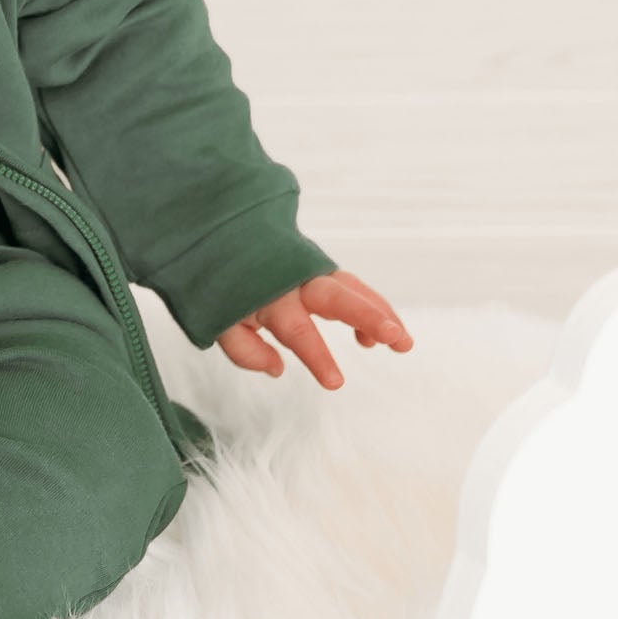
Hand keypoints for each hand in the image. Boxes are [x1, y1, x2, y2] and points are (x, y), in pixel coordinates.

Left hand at [214, 270, 413, 389]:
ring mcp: (308, 271)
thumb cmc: (217, 285)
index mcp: (266, 296)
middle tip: (397, 340)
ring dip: (381, 313)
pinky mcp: (317, 269)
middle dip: (369, 316)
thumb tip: (277, 369)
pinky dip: (369, 306)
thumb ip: (244, 350)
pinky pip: (349, 287)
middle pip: (336, 296)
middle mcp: (292, 280)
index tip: (336, 382)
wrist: (213, 236)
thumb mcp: (214, 320)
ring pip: (352, 289)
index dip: (318, 356)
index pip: (297, 330)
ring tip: (403, 343)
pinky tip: (375, 338)